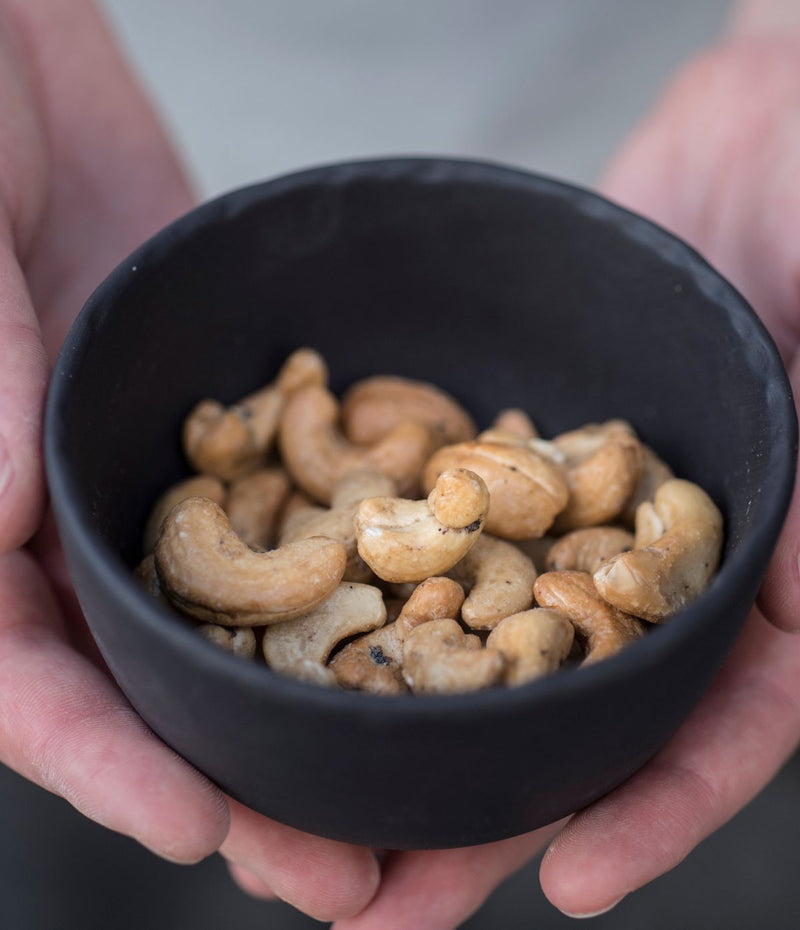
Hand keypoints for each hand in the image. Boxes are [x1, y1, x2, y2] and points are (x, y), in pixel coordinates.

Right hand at [0, 2, 377, 920]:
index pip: (21, 673)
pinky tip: (414, 635)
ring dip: (308, 713)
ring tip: (403, 800)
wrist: (5, 30)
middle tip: (346, 877)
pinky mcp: (223, 414)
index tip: (198, 829)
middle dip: (238, 781)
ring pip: (228, 621)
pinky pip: (285, 515)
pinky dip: (339, 584)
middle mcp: (58, 509)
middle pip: (146, 681)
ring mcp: (149, 467)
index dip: (100, 760)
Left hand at [331, 25, 799, 929]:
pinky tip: (312, 645)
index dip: (655, 813)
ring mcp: (574, 511)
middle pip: (569, 716)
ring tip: (310, 815)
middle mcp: (658, 565)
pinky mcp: (509, 450)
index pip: (714, 727)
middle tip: (378, 909)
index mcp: (761, 578)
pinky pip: (439, 525)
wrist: (776, 127)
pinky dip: (384, 584)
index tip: (567, 884)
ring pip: (482, 640)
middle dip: (482, 813)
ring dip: (405, 725)